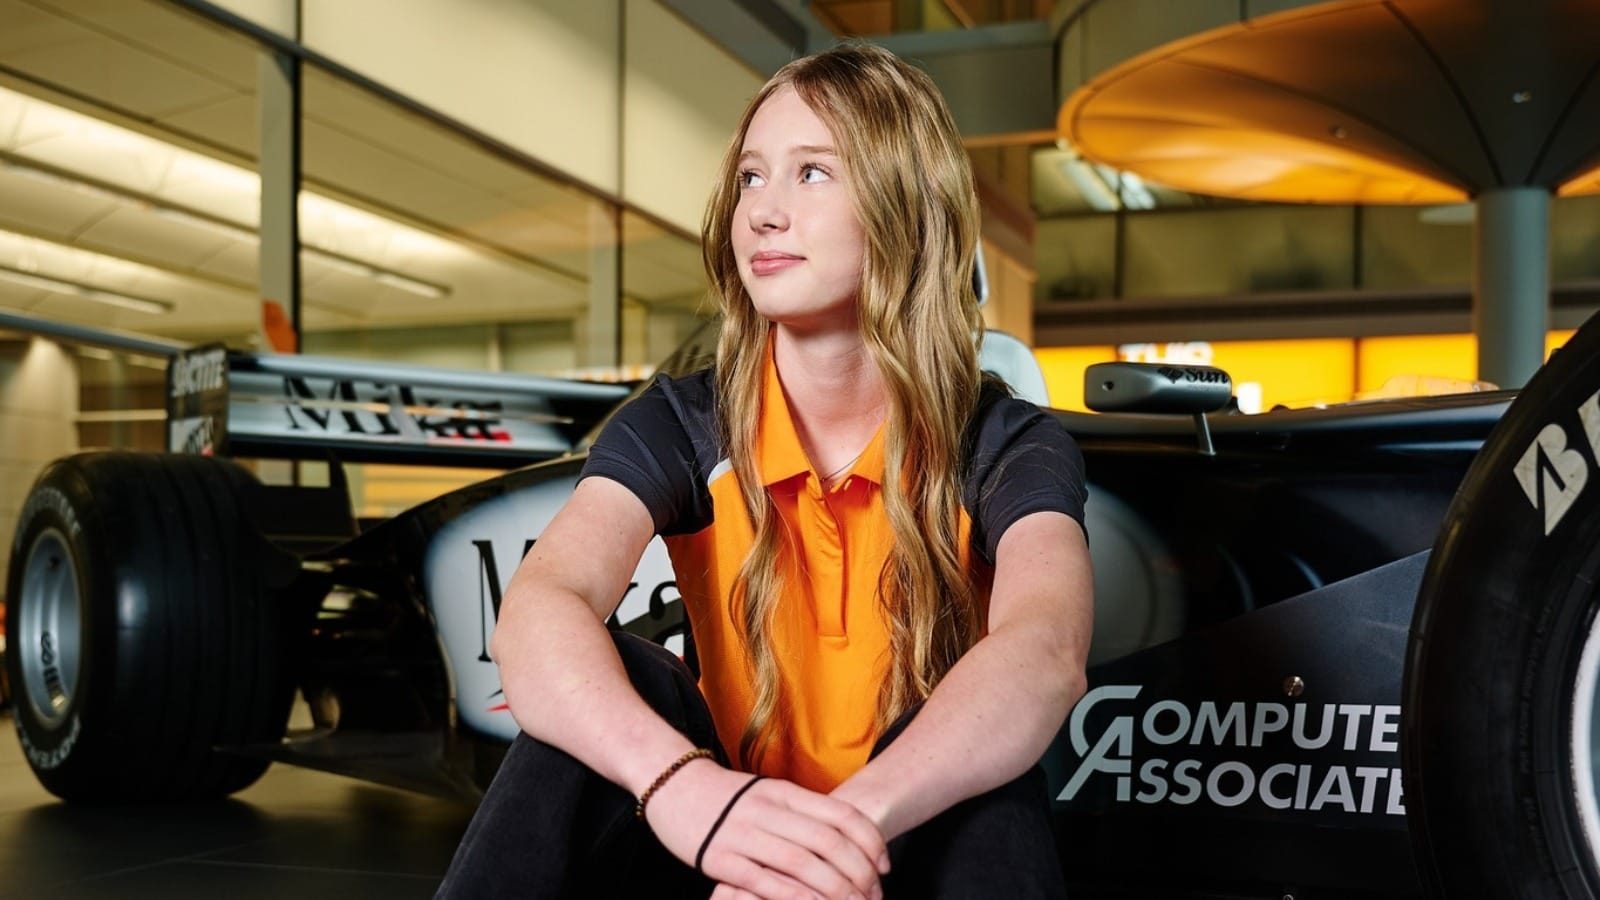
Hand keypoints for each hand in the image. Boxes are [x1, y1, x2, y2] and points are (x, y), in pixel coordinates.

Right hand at [645, 761, 888, 898]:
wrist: (671, 783)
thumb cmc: (725, 796)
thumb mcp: (768, 793)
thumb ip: (801, 811)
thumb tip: (844, 833)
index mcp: (785, 793)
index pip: (842, 815)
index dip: (870, 843)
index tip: (884, 867)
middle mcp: (769, 811)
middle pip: (829, 843)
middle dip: (860, 874)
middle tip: (874, 896)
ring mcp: (744, 834)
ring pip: (802, 864)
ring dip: (835, 890)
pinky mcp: (720, 859)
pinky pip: (765, 882)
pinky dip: (794, 897)